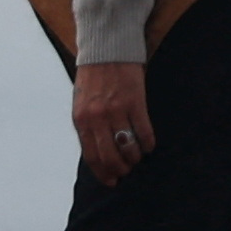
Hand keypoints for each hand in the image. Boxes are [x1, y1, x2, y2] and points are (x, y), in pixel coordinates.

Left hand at [74, 63, 154, 186]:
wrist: (106, 48)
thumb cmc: (93, 77)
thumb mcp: (81, 103)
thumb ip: (87, 126)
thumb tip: (98, 152)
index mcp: (81, 120)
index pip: (91, 156)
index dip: (102, 173)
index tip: (111, 181)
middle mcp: (97, 118)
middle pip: (110, 156)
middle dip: (119, 169)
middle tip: (126, 172)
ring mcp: (117, 110)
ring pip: (128, 147)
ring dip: (134, 157)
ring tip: (137, 158)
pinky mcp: (135, 102)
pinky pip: (144, 131)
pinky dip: (147, 143)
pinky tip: (149, 145)